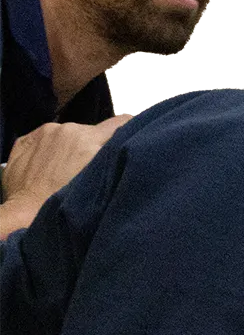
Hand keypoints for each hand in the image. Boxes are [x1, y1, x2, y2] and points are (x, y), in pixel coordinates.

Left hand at [2, 114, 129, 207]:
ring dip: (72, 146)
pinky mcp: (26, 139)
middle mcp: (68, 128)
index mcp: (88, 137)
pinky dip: (52, 148)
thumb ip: (110, 158)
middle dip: (93, 145)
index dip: (127, 130)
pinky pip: (48, 138)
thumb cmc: (67, 204)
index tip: (126, 142)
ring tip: (66, 169)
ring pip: (69, 134)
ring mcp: (45, 132)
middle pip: (92, 131)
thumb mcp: (99, 180)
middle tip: (89, 167)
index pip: (120, 121)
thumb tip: (121, 148)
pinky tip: (48, 167)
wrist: (26, 213)